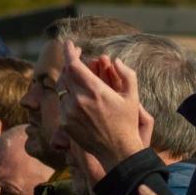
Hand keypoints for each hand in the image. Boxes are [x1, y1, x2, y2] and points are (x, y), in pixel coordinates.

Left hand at [57, 39, 154, 171]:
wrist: (117, 151)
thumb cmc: (126, 123)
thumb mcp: (132, 97)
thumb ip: (126, 74)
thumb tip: (115, 60)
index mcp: (95, 91)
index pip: (73, 65)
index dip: (69, 51)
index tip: (69, 43)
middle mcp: (79, 100)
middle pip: (66, 74)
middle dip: (70, 64)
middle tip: (76, 58)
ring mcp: (70, 112)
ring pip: (63, 89)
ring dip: (70, 82)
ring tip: (81, 81)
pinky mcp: (65, 123)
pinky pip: (63, 104)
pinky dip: (69, 98)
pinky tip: (80, 101)